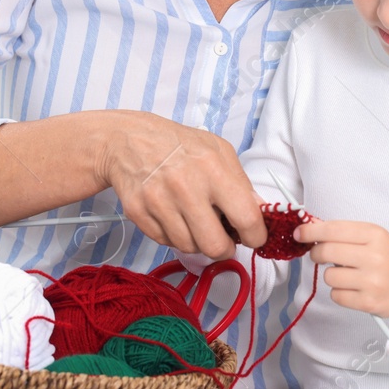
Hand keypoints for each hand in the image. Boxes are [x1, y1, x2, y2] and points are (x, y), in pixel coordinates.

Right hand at [96, 111, 266, 258]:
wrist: (130, 139)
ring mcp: (159, 202)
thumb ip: (241, 182)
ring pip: (189, 248)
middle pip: (215, 245)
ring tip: (195, 221)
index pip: (246, 218)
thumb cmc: (180, 144)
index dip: (256, 236)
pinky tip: (174, 217)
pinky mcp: (138, 213)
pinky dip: (174, 236)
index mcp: (213, 169)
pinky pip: (165, 243)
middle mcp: (185, 187)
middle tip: (224, 239)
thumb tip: (258, 212)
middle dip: (225, 248)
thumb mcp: (219, 150)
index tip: (255, 238)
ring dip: (197, 241)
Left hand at [296, 220, 388, 325]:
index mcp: (375, 235)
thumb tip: (312, 228)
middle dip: (317, 254)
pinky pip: (336, 295)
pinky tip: (354, 289)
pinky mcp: (368, 302)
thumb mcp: (376, 238)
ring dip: (332, 276)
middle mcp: (374, 256)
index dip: (310, 231)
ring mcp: (372, 281)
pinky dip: (340, 293)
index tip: (299, 233)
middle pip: (326, 251)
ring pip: (329, 276)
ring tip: (349, 275)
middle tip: (320, 255)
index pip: (333, 229)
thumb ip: (346, 233)